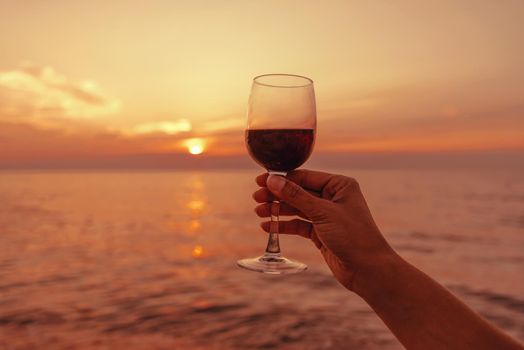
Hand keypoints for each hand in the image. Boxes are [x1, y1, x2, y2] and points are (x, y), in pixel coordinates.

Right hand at [253, 170, 395, 290]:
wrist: (368, 270)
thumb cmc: (353, 237)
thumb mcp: (322, 213)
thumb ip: (296, 196)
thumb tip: (272, 180)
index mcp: (339, 185)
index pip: (304, 177)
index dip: (281, 180)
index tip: (260, 182)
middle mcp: (333, 197)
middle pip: (298, 192)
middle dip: (277, 196)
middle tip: (256, 198)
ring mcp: (326, 215)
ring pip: (296, 209)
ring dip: (278, 210)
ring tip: (259, 213)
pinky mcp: (321, 232)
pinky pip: (298, 225)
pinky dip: (284, 225)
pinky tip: (269, 227)